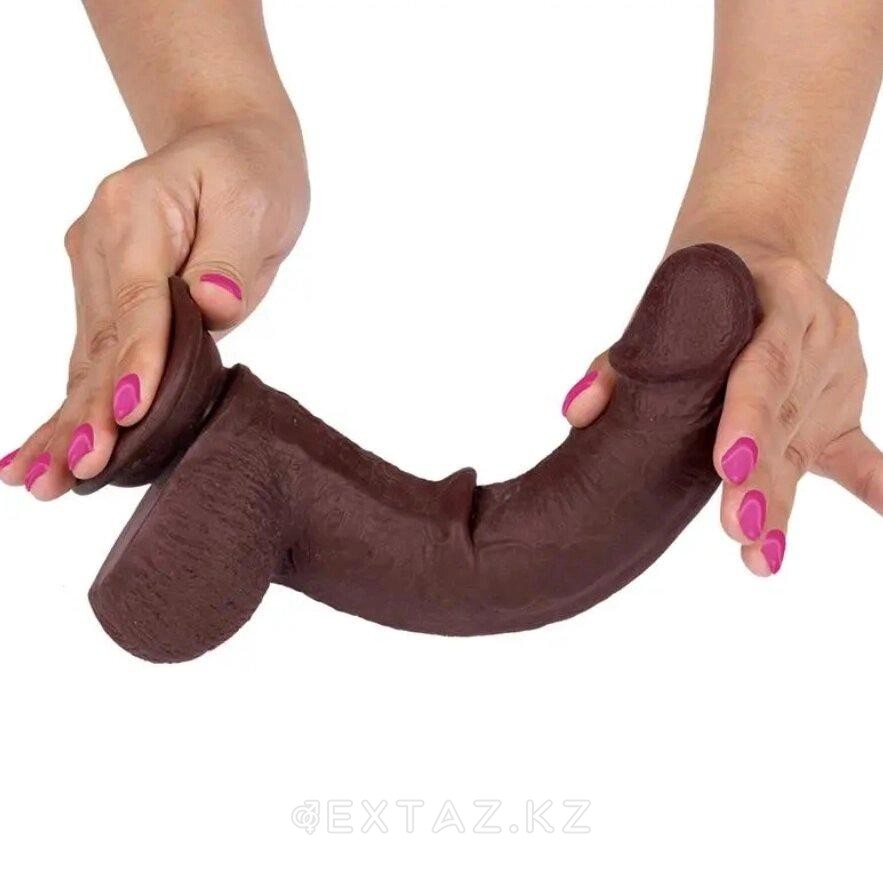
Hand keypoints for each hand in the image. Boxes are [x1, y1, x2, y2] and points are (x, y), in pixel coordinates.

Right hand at [0, 115, 308, 498]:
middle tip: (76, 471)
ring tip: (40, 481)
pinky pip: (90, 356)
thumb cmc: (249, 175)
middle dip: (88, 410)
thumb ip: (230, 254)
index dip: (138, 359)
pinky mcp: (103, 295)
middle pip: (100, 338)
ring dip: (66, 422)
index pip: (140, 300)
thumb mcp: (254, 199)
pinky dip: (72, 404)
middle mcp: (101, 242)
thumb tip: (215, 306)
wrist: (230, 149)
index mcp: (138, 212)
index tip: (129, 412)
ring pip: (85, 356)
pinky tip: (43, 450)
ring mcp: (95, 270)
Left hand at [562, 241, 881, 574]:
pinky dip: (875, 485)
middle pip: (787, 418)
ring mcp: (837, 374)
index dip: (749, 417)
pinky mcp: (841, 408)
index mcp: (781, 297)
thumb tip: (577, 413)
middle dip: (762, 480)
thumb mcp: (663, 304)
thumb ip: (619, 360)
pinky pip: (859, 451)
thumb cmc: (701, 286)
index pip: (764, 365)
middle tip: (736, 528)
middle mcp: (821, 334)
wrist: (759, 256)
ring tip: (760, 555)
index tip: (729, 464)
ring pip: (805, 446)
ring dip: (782, 503)